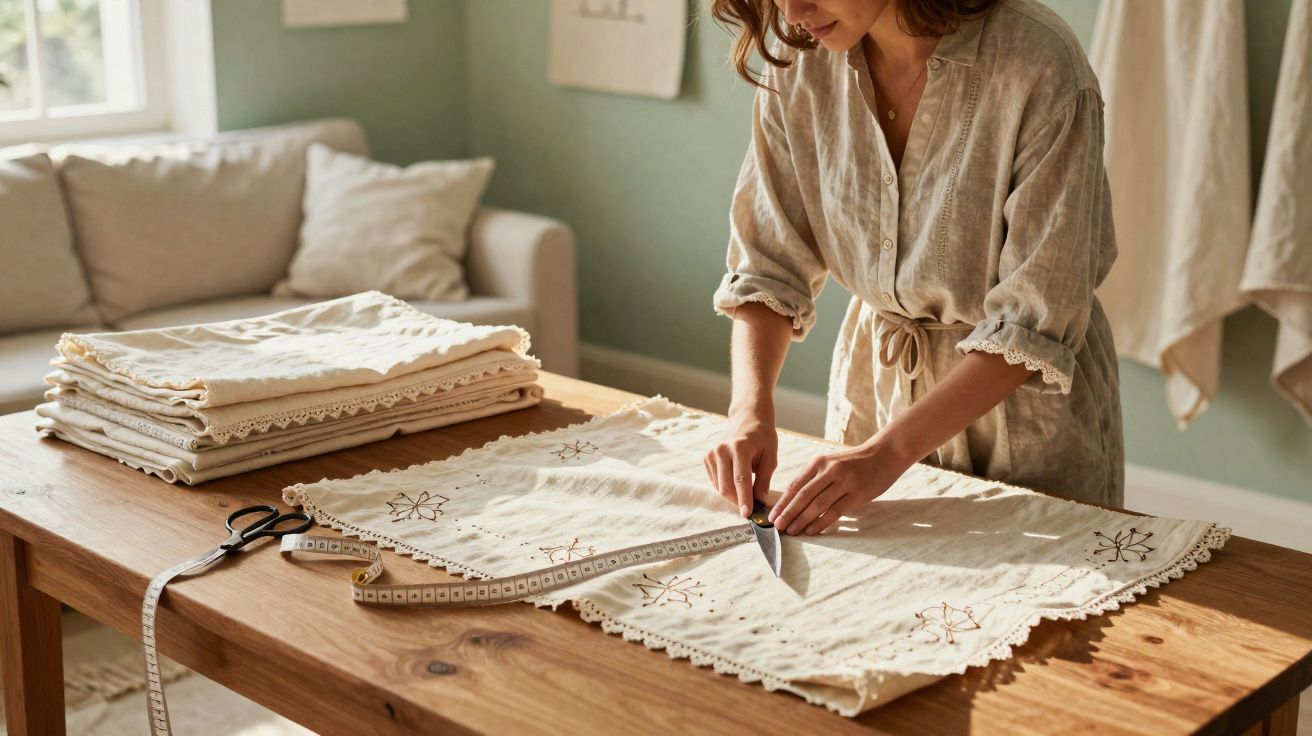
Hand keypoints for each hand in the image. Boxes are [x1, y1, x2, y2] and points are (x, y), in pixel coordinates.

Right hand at [704, 408, 777, 517]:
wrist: (747, 418)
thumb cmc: (762, 437)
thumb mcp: (770, 456)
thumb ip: (765, 480)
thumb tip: (760, 502)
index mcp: (739, 448)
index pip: (740, 480)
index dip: (744, 499)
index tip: (747, 514)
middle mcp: (721, 450)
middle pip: (726, 486)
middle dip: (738, 501)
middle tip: (751, 508)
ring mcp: (711, 453)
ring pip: (719, 486)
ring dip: (733, 495)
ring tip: (747, 493)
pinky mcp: (706, 457)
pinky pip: (715, 481)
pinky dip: (726, 487)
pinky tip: (737, 483)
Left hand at [768, 440, 907, 534]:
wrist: (885, 454)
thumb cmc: (855, 462)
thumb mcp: (831, 462)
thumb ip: (815, 478)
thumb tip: (794, 501)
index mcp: (819, 462)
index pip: (795, 485)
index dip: (782, 502)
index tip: (772, 515)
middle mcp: (830, 471)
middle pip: (803, 496)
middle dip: (787, 513)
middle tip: (777, 526)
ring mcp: (844, 482)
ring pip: (817, 504)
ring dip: (801, 520)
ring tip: (791, 531)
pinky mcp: (858, 494)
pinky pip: (835, 511)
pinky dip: (821, 522)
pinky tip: (811, 530)